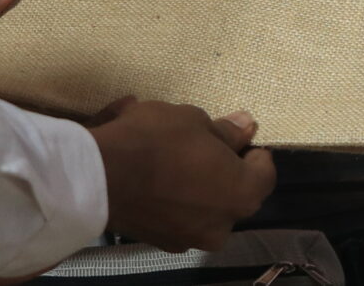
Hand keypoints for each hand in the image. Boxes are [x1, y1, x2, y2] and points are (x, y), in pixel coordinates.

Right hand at [89, 99, 275, 253]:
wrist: (99, 176)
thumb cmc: (156, 141)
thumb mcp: (195, 121)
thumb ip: (227, 132)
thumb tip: (248, 128)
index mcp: (241, 195)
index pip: (265, 173)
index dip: (254, 150)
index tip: (238, 135)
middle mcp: (222, 226)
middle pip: (235, 194)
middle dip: (225, 170)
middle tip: (203, 144)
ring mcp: (190, 239)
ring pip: (206, 207)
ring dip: (199, 186)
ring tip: (175, 158)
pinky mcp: (162, 242)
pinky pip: (180, 216)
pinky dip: (176, 200)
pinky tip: (157, 178)